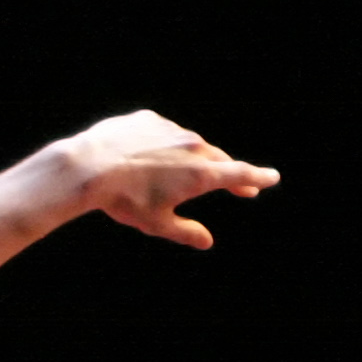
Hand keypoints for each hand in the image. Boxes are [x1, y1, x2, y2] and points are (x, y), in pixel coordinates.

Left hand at [65, 112, 279, 248]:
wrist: (89, 167)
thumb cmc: (124, 200)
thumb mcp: (157, 223)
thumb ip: (185, 232)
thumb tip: (207, 241)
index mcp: (201, 174)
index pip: (240, 174)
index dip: (257, 177)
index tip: (272, 178)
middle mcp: (192, 147)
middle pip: (217, 160)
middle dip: (227, 173)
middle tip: (238, 185)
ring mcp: (170, 130)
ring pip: (187, 145)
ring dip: (188, 159)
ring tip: (175, 176)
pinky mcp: (148, 120)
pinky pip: (160, 134)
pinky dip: (160, 145)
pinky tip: (146, 157)